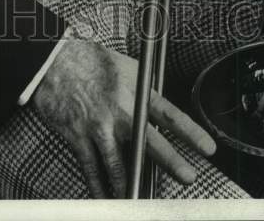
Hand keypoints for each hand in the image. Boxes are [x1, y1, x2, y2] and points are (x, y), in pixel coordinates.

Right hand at [30, 37, 215, 197]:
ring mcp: (98, 126)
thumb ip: (143, 92)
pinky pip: (93, 170)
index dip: (190, 132)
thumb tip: (158, 115)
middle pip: (149, 142)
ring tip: (142, 202)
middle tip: (188, 177)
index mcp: (134, 91)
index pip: (169, 114)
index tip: (209, 148)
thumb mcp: (126, 68)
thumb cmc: (91, 61)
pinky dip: (101, 189)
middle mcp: (119, 111)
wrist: (54, 61)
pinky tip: (109, 199)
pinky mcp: (79, 138)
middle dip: (171, 161)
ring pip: (119, 166)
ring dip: (133, 187)